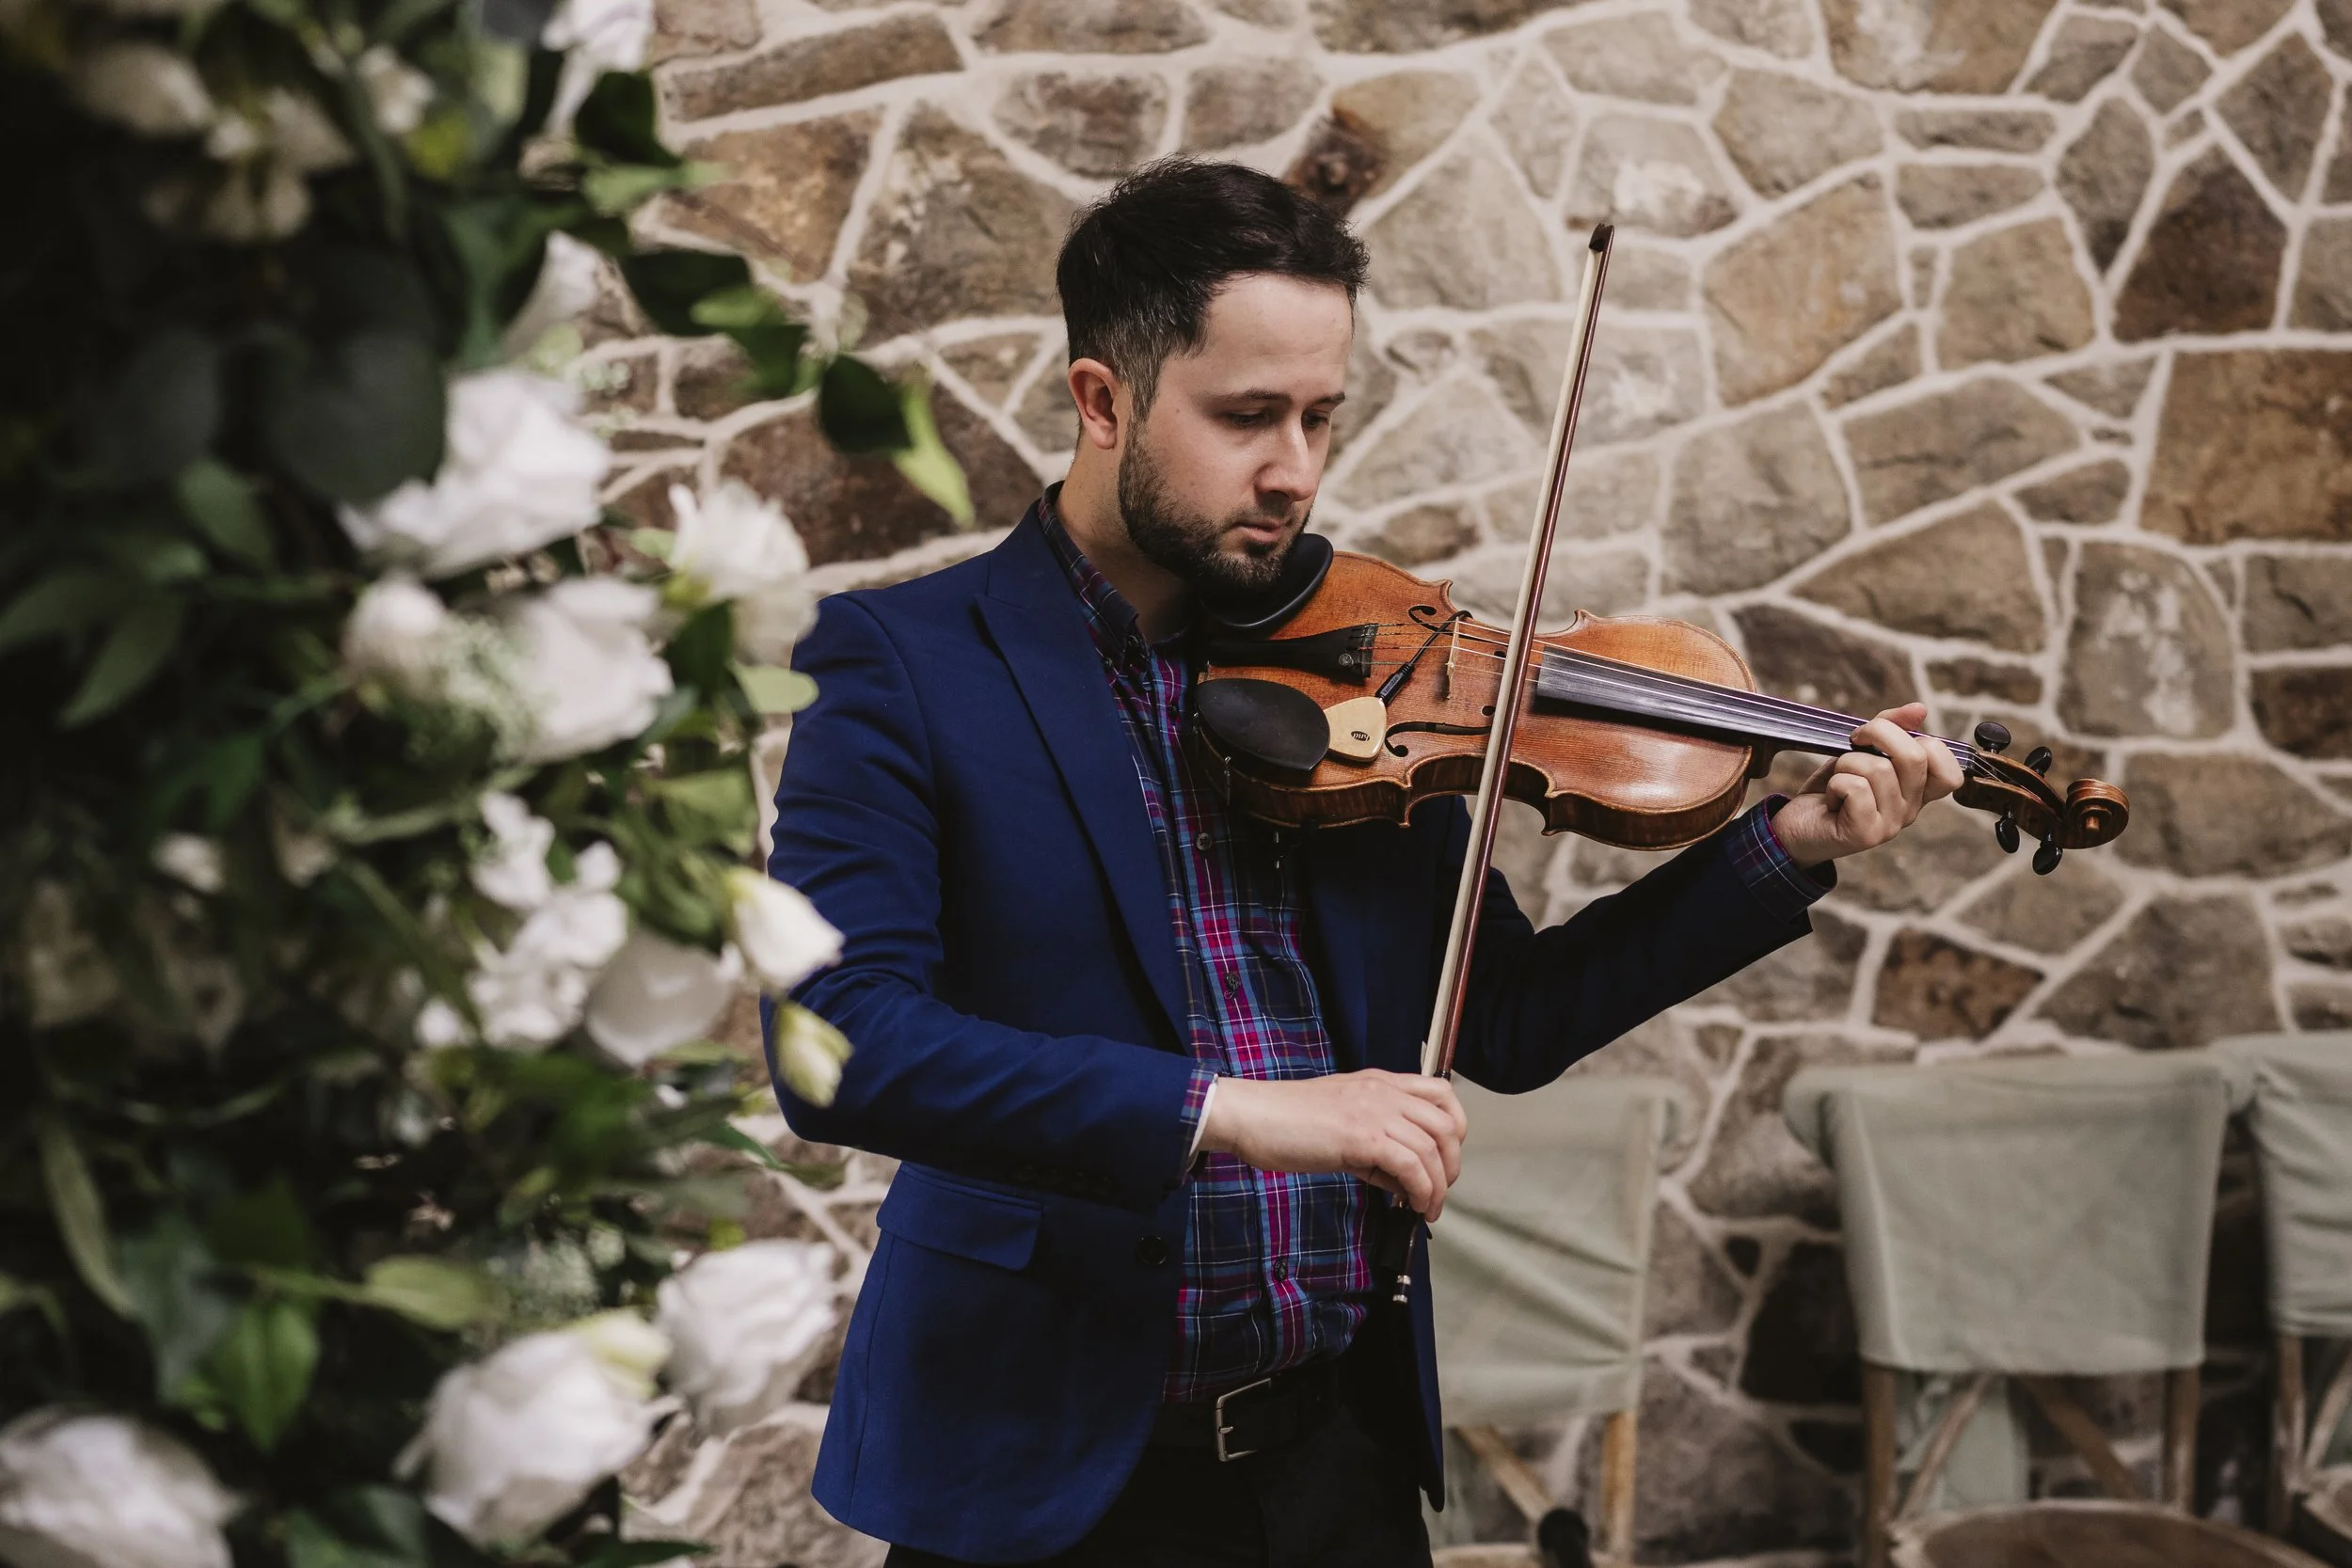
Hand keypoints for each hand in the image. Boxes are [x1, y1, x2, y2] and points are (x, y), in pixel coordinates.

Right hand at [1198, 1070, 1467, 1219]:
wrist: (1253, 1116)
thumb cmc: (1286, 1120)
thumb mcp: (1341, 1120)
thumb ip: (1374, 1140)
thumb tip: (1400, 1176)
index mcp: (1379, 1083)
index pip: (1441, 1093)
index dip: (1456, 1127)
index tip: (1446, 1157)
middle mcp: (1383, 1092)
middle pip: (1446, 1124)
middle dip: (1451, 1164)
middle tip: (1439, 1191)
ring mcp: (1374, 1112)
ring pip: (1432, 1148)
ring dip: (1437, 1186)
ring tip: (1427, 1208)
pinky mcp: (1361, 1137)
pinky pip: (1410, 1165)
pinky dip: (1420, 1190)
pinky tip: (1411, 1204)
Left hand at [1769, 702, 1964, 867]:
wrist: (1796, 826)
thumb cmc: (1831, 787)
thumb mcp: (1861, 750)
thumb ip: (1891, 728)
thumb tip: (1919, 709)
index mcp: (1917, 791)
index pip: (1951, 770)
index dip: (1926, 744)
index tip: (1889, 739)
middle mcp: (1911, 811)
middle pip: (1915, 756)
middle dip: (1878, 733)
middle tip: (1854, 741)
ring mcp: (1891, 825)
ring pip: (1878, 769)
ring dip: (1847, 763)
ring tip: (1838, 780)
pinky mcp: (1866, 833)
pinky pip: (1856, 787)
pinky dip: (1835, 783)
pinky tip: (1831, 798)